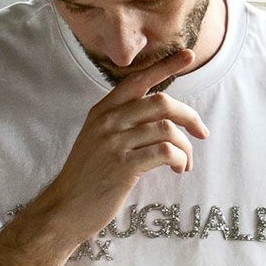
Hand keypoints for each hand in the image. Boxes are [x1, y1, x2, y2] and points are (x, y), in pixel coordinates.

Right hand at [40, 47, 210, 246]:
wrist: (64, 209)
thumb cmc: (85, 180)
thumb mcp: (96, 141)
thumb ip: (120, 125)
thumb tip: (156, 120)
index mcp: (103, 111)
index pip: (138, 79)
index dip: (166, 66)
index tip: (188, 56)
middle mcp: (109, 121)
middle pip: (162, 103)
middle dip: (189, 117)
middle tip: (201, 133)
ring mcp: (116, 143)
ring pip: (167, 129)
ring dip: (185, 147)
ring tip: (184, 164)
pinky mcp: (124, 166)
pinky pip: (164, 152)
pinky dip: (179, 159)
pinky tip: (177, 169)